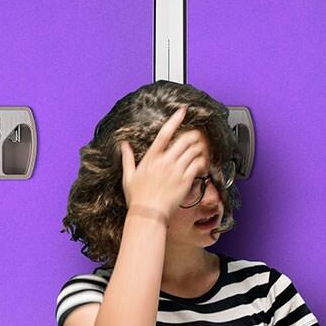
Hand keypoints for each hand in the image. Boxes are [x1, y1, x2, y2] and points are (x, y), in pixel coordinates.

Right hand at [119, 106, 210, 227]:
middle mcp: (165, 161)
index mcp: (151, 158)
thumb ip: (128, 158)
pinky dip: (202, 161)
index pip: (165, 133)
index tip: (183, 111)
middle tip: (196, 135)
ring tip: (200, 148)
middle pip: (185, 139)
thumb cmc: (137, 198)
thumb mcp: (128, 176)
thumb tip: (123, 145)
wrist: (148, 214)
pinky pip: (198, 164)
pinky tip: (201, 162)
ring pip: (194, 150)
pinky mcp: (185, 180)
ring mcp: (176, 171)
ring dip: (199, 147)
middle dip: (193, 135)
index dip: (175, 119)